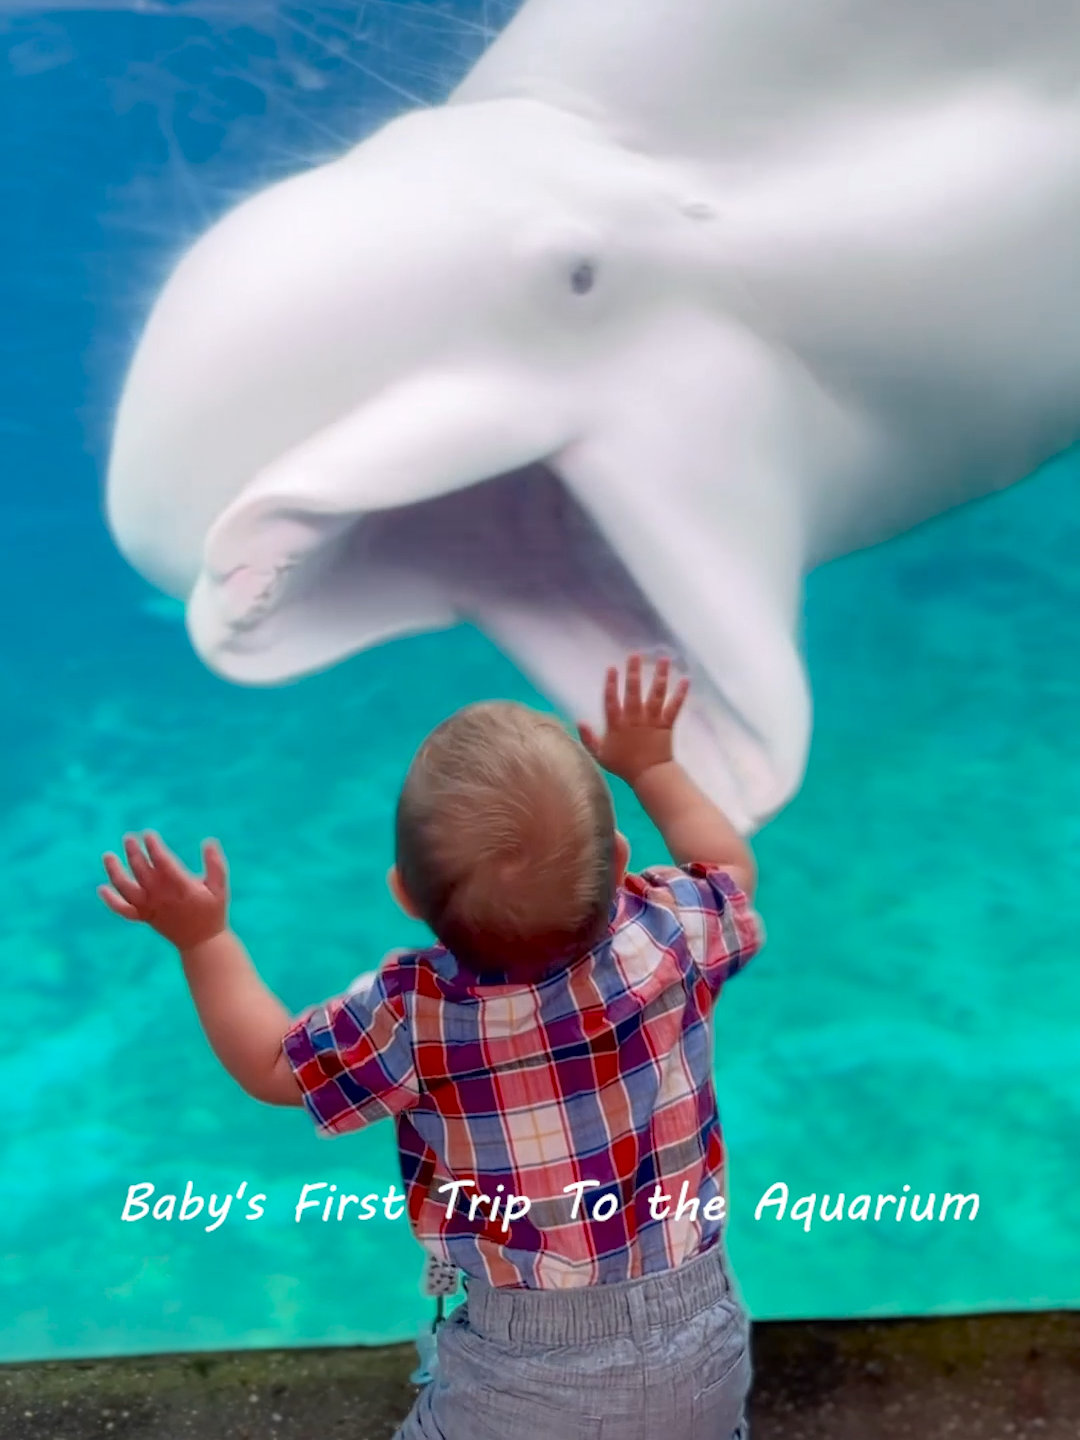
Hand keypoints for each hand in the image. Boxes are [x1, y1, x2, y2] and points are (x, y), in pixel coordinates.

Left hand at [99, 832, 228, 950]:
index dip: (154, 847)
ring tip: (107, 855)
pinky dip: (111, 900)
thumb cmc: (212, 911)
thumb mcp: (220, 888)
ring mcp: (150, 908)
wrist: (201, 942)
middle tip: (128, 837)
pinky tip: (101, 888)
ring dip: (115, 871)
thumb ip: (216, 864)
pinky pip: (123, 909)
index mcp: (181, 888)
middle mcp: (162, 897)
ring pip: (126, 888)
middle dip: (133, 852)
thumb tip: (209, 841)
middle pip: (141, 871)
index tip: (148, 834)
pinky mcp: (144, 917)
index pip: (163, 862)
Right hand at [578, 654, 689, 785]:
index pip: (612, 700)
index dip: (611, 684)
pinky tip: (685, 680)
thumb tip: (578, 721)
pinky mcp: (666, 724)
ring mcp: (651, 720)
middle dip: (634, 672)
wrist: (648, 775)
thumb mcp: (600, 754)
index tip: (612, 668)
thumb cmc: (623, 765)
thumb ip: (589, 738)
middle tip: (635, 655)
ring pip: (656, 694)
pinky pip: (674, 707)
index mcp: (617, 724)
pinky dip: (680, 694)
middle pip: (634, 691)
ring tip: (662, 659)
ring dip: (659, 676)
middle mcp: (634, 718)